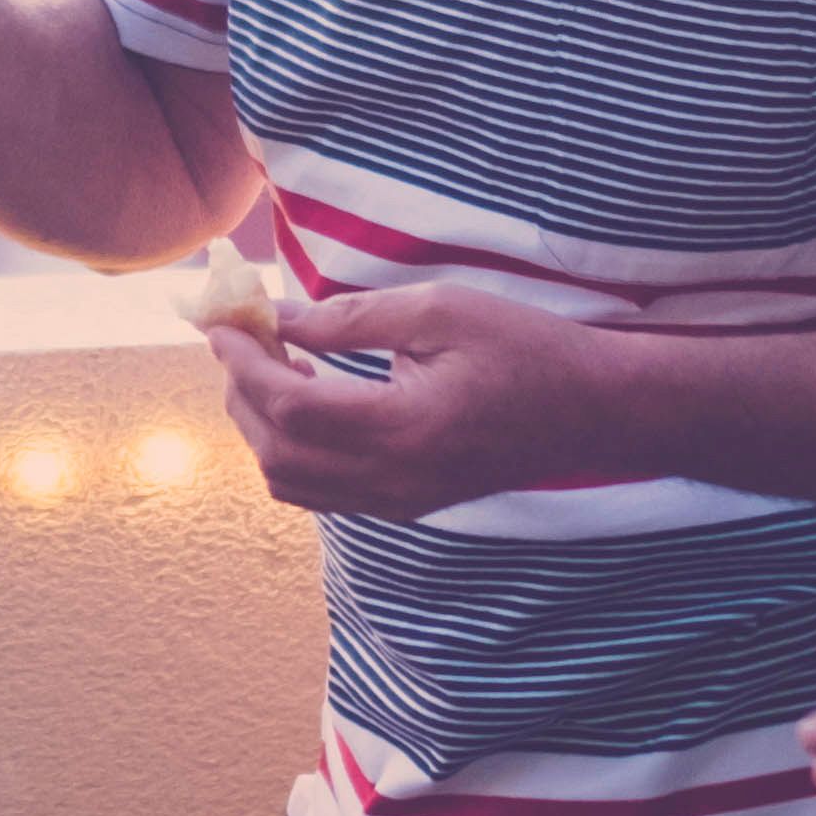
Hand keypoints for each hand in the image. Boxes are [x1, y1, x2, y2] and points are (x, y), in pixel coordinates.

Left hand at [205, 282, 608, 519]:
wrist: (594, 411)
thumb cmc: (524, 349)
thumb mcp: (438, 310)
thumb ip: (349, 318)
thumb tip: (277, 318)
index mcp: (404, 430)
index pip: (289, 410)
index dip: (242, 365)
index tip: (221, 323)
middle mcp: (394, 481)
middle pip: (277, 456)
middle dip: (242, 395)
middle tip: (243, 338)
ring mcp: (398, 502)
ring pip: (292, 484)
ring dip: (263, 426)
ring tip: (273, 364)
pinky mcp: (404, 505)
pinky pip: (322, 491)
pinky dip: (292, 448)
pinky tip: (309, 396)